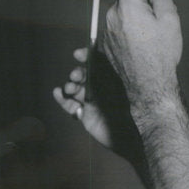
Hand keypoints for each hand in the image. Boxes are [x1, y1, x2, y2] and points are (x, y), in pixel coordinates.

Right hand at [53, 46, 142, 160]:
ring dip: (69, 86)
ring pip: (75, 89)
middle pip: (83, 76)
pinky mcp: (85, 115)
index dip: (87, 57)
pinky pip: (69, 105)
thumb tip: (96, 52)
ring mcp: (92, 102)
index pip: (97, 63)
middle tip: (76, 76)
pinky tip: (57, 93)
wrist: (131, 136)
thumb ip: (110, 70)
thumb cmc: (131, 110)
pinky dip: (62, 99)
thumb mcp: (122, 87)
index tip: (78, 54)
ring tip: (70, 89)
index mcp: (112, 79)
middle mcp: (101, 89)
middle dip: (76, 73)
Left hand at [101, 0, 182, 117]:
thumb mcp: (171, 21)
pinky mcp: (106, 43)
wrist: (149, 87)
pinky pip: (120, 27)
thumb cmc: (162, 55)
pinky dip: (132, 30)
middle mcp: (113, 15)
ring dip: (138, 17)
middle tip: (160, 22)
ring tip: (153, 40)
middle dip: (144, 0)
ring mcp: (107, 30)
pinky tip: (143, 48)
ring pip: (125, 11)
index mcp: (128, 6)